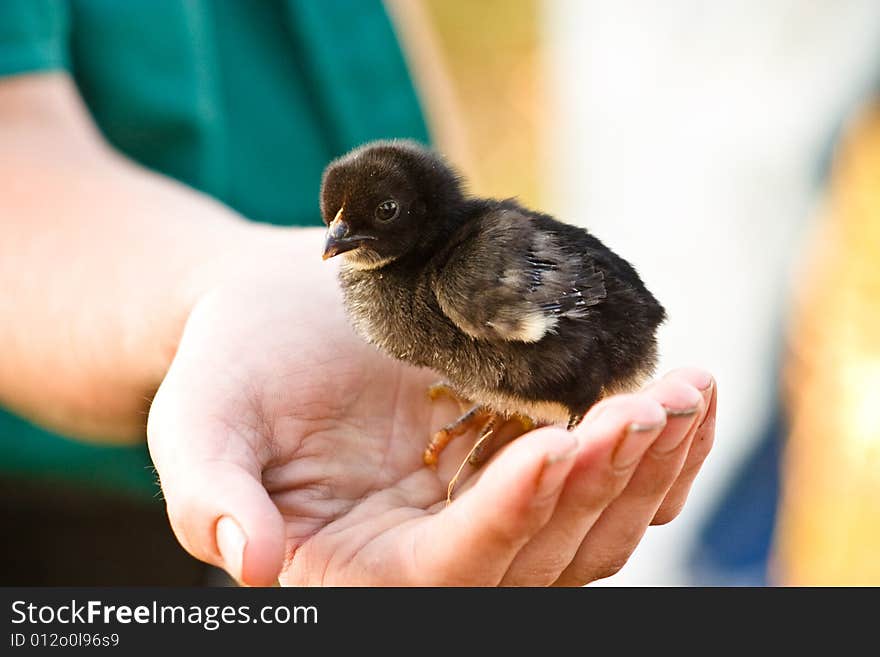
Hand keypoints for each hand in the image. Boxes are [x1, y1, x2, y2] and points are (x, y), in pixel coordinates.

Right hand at [147, 230, 715, 585]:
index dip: (505, 519)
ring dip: (647, 468)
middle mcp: (438, 553)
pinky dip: (658, 447)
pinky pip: (611, 482)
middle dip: (598, 484)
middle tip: (644, 404)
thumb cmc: (233, 362)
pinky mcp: (528, 465)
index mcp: (360, 566)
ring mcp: (493, 512)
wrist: (283, 309)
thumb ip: (208, 495)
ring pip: (594, 529)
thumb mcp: (199, 420)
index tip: (554, 444)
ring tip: (684, 391)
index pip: (448, 571)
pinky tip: (688, 392)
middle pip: (543, 557)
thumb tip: (251, 565)